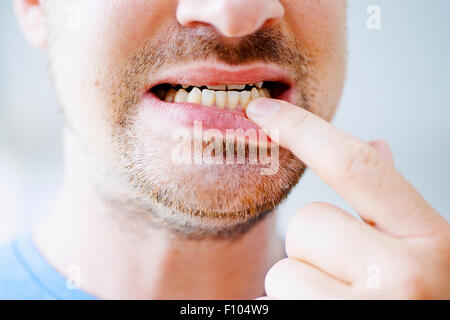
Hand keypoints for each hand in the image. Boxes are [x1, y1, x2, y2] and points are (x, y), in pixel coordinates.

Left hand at [247, 98, 449, 298]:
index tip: (260, 108)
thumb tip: (374, 145)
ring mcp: (371, 311)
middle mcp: (404, 275)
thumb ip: (393, 202)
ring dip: (302, 287)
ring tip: (341, 303)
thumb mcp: (424, 250)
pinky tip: (327, 312)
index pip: (355, 166)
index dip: (302, 128)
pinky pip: (276, 304)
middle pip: (306, 225)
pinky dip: (291, 308)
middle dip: (313, 249)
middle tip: (347, 278)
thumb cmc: (425, 301)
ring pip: (284, 271)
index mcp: (429, 238)